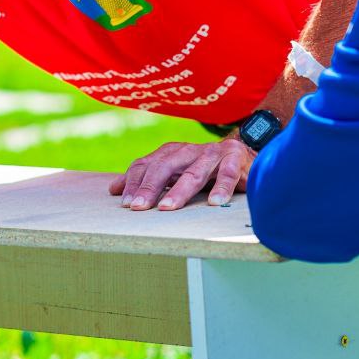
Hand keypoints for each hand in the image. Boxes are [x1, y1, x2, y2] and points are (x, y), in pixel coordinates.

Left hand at [108, 136, 253, 210]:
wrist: (244, 152)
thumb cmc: (204, 168)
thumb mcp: (175, 172)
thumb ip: (148, 179)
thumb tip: (114, 190)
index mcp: (171, 152)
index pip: (147, 165)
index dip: (134, 182)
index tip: (124, 202)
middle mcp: (188, 150)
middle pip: (165, 167)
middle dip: (150, 187)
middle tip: (138, 207)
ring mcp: (212, 154)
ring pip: (194, 172)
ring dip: (180, 190)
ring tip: (167, 207)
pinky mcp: (235, 159)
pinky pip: (228, 174)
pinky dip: (221, 188)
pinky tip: (214, 203)